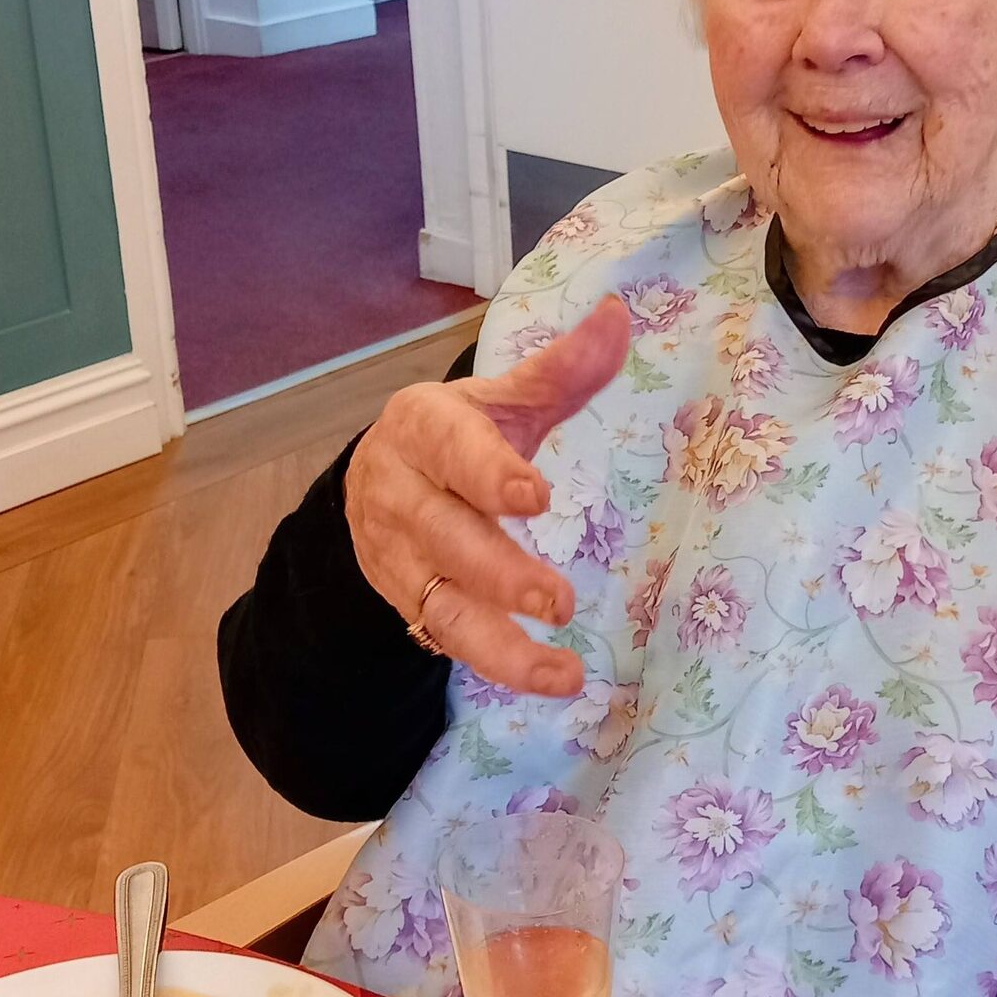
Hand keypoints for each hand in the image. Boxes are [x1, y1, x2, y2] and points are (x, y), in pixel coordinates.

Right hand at [345, 296, 631, 696]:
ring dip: (499, 645)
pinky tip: (551, 680)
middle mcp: (400, 494)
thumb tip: (621, 316)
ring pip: (441, 606)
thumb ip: (560, 369)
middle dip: (497, 571)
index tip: (536, 498)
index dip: (489, 474)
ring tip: (562, 670)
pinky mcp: (409, 604)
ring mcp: (398, 558)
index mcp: (422, 428)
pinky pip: (447, 641)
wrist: (376, 482)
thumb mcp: (500, 398)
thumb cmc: (456, 436)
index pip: (452, 452)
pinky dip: (498, 665)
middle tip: (556, 600)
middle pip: (443, 537)